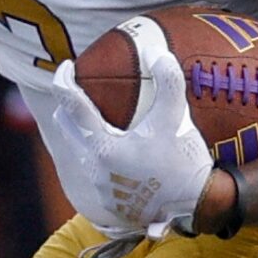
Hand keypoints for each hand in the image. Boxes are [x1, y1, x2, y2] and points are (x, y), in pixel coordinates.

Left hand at [41, 50, 215, 239]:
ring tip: (97, 119)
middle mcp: (94, 168)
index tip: (65, 66)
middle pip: (65, 128)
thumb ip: (167, 81)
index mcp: (104, 147)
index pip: (72, 106)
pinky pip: (93, 172)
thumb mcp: (176, 117)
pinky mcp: (108, 201)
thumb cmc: (183, 161)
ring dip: (81, 132)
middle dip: (67, 107)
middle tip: (78, 92)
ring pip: (77, 150)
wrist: (194, 206)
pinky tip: (115, 150)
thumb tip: (155, 51)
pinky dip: (97, 155)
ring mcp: (99, 187)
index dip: (63, 81)